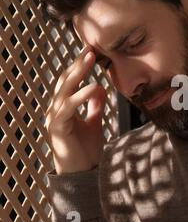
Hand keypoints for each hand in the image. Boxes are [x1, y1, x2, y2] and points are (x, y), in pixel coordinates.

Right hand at [45, 46, 106, 174]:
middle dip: (78, 64)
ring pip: (64, 90)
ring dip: (78, 73)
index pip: (70, 82)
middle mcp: (56, 111)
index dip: (79, 66)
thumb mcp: (94, 123)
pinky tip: (93, 86)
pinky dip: (80, 96)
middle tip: (90, 47)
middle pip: (65, 81)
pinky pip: (68, 108)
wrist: (83, 174)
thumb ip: (94, 106)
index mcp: (63, 108)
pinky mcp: (57, 128)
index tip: (91, 51)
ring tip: (90, 58)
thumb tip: (98, 88)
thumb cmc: (86, 150)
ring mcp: (54, 119)